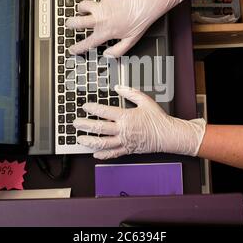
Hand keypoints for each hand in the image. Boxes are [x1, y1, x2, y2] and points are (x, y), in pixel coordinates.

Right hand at [66, 0, 183, 57]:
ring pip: (83, 6)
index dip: (77, 48)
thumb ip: (118, 51)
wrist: (145, 3)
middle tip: (69, 24)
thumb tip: (108, 55)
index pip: (86, 43)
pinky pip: (99, 1)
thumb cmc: (139, 21)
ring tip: (84, 11)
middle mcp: (100, 19)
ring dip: (81, 9)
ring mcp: (101, 7)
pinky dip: (101, 4)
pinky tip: (111, 6)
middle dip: (70, 24)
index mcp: (105, 32)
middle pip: (76, 22)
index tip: (71, 49)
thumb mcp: (130, 41)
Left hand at [73, 86, 205, 159]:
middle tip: (75, 123)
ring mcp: (124, 141)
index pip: (104, 111)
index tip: (85, 106)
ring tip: (80, 139)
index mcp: (126, 116)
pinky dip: (103, 155)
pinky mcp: (127, 150)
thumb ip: (130, 92)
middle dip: (84, 125)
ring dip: (89, 141)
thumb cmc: (157, 119)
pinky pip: (113, 154)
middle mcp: (123, 130)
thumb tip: (118, 87)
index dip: (92, 108)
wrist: (167, 135)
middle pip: (99, 128)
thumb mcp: (145, 100)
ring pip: (102, 143)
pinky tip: (95, 154)